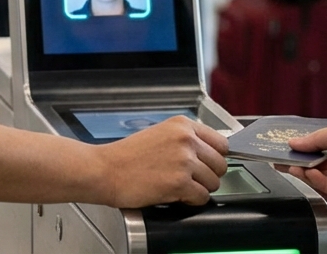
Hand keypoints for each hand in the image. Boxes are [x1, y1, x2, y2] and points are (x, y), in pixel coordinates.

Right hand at [99, 117, 228, 207]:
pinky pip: (202, 198)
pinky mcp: (180, 183)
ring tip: (178, 186)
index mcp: (182, 125)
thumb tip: (207, 155)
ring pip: (214, 182)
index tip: (207, 164)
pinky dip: (191, 201)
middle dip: (208, 175)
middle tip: (189, 178)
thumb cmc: (125, 156)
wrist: (104, 170)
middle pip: (220, 164)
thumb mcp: (158, 134)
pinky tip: (175, 195)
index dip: (214, 157)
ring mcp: (184, 161)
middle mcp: (186, 140)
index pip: (221, 143)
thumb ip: (184, 140)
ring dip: (199, 188)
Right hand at [280, 120, 326, 207]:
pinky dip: (318, 182)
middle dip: (300, 161)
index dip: (303, 147)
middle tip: (281, 158)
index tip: (286, 146)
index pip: (319, 146)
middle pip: (318, 163)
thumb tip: (295, 142)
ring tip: (291, 166)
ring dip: (305, 172)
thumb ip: (317, 139)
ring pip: (321, 177)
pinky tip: (310, 174)